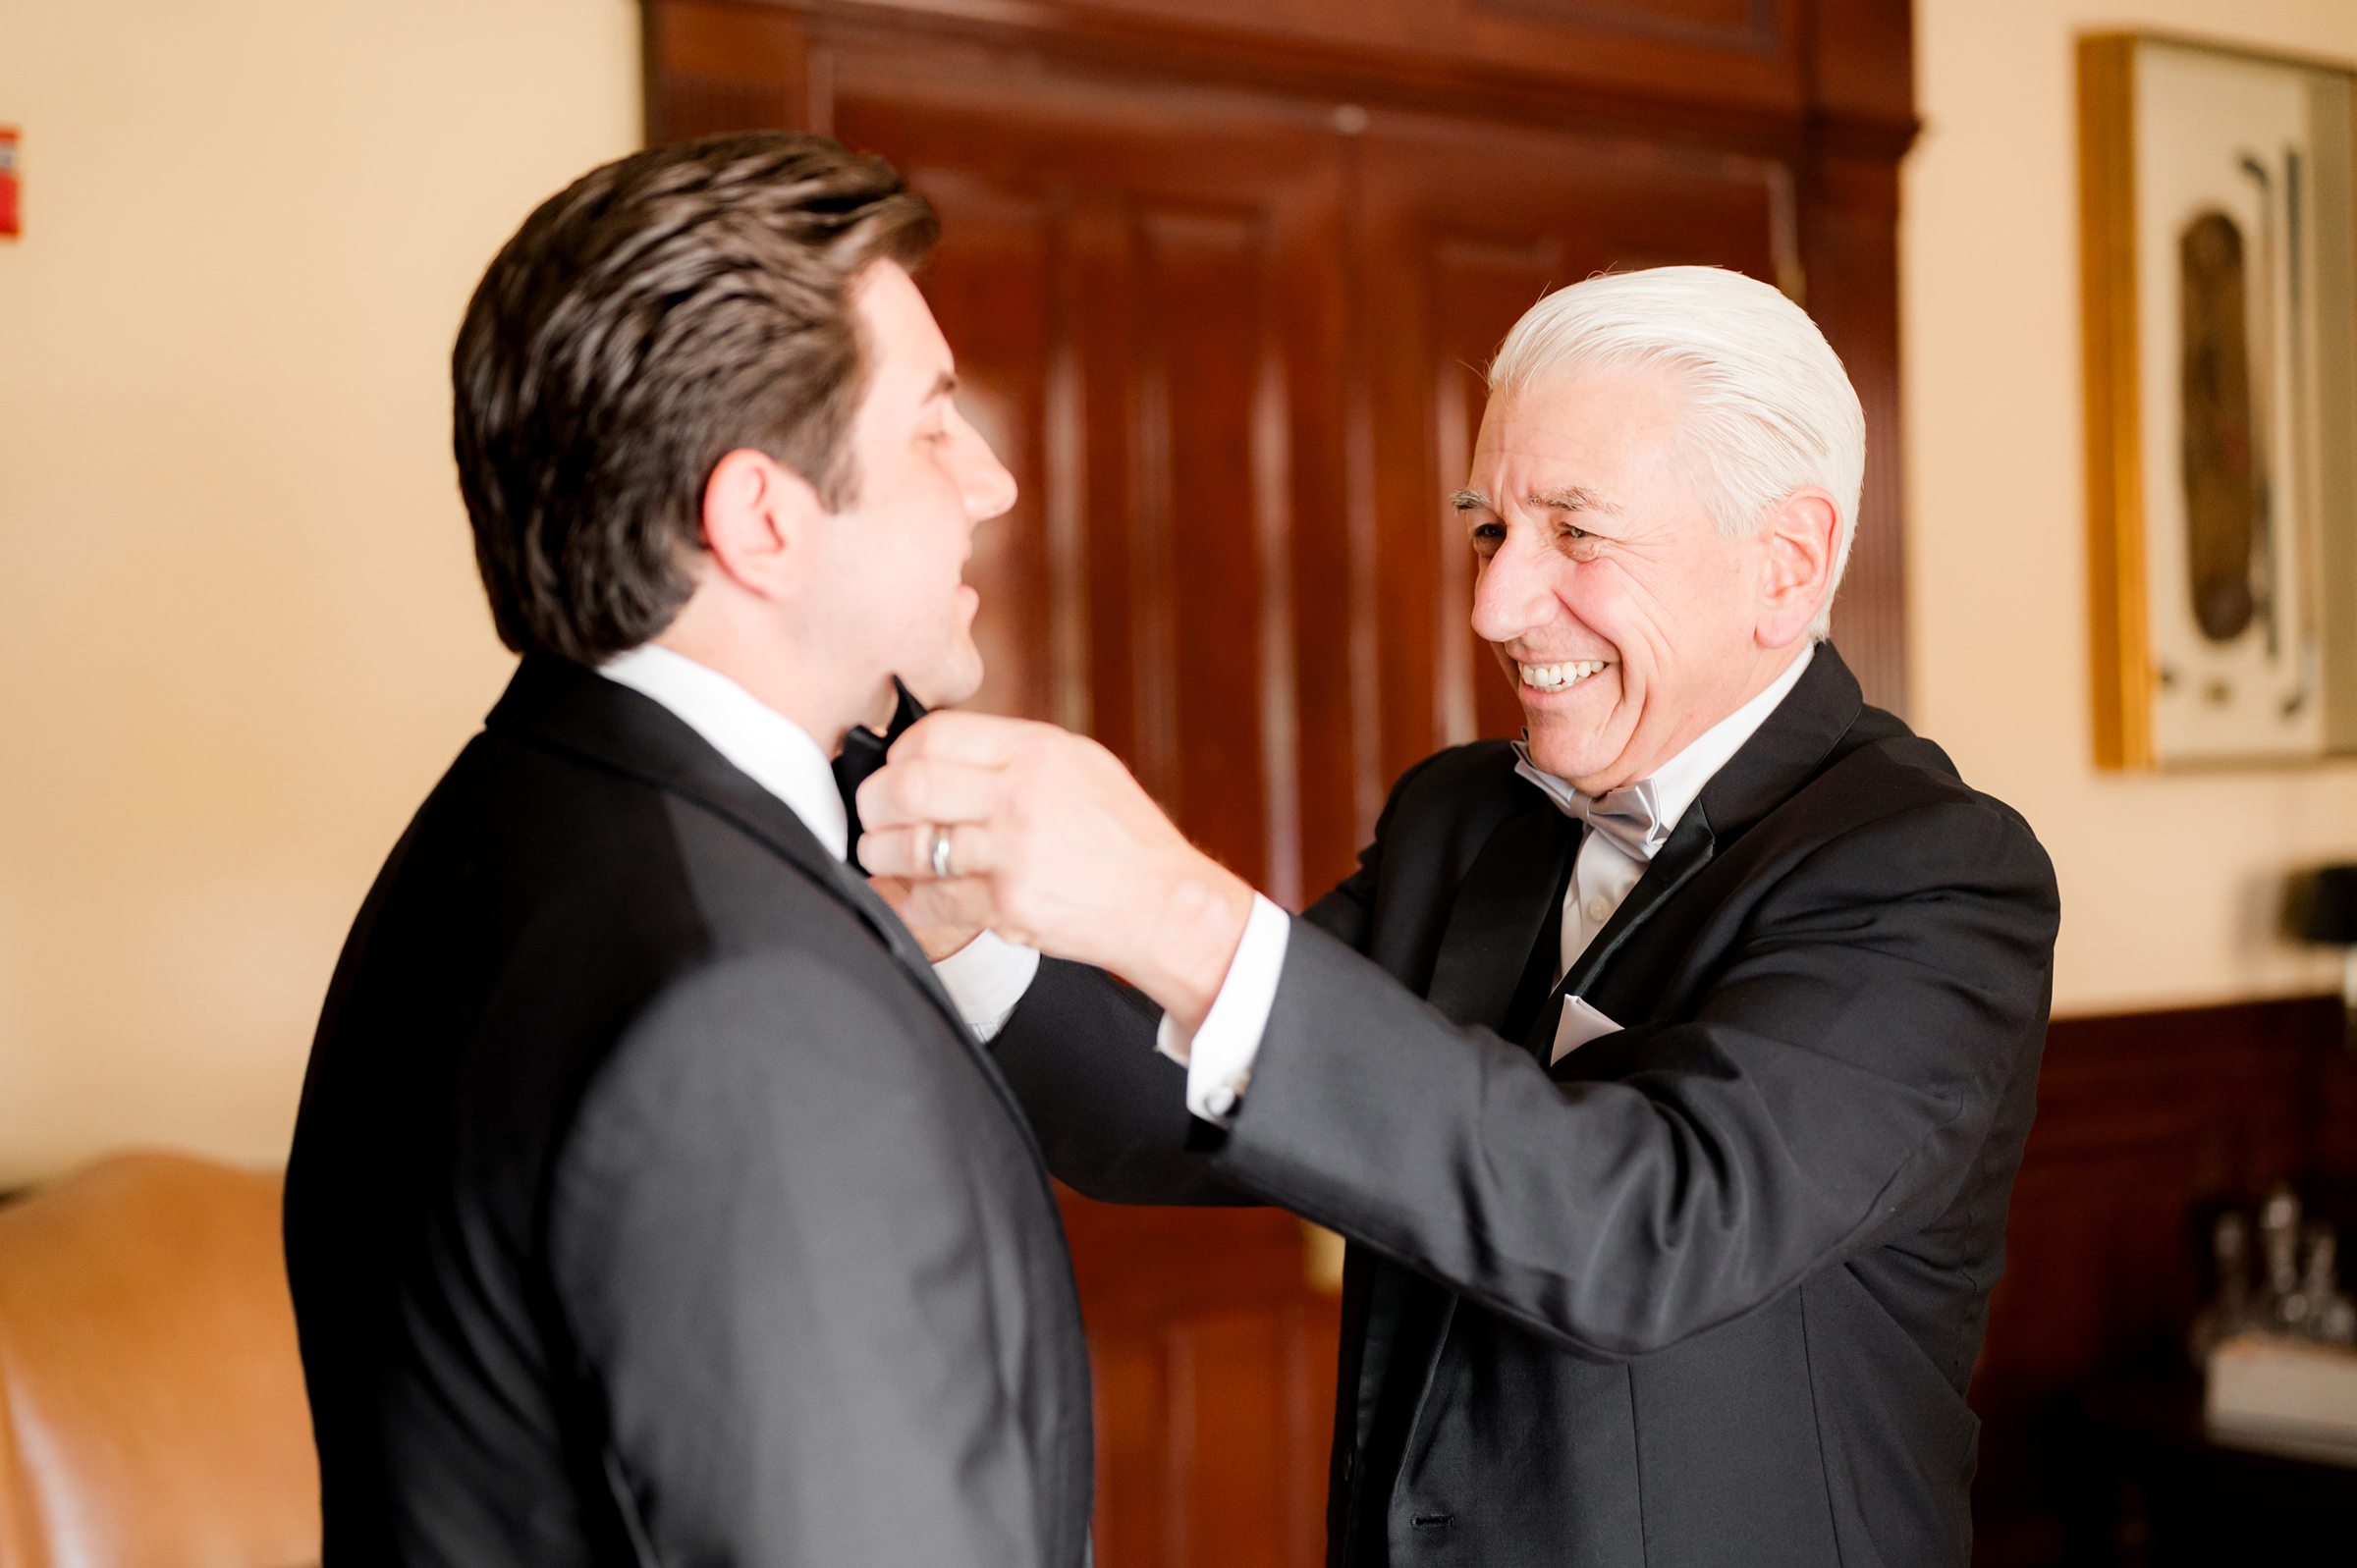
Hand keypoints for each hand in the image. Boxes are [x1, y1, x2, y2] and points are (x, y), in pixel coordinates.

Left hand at [854, 714, 1253, 1031]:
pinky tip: (915, 895)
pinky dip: (913, 900)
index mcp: (1035, 751)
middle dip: (873, 802)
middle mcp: (1019, 796)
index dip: (898, 753)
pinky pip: (933, 900)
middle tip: (871, 813)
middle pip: (907, 786)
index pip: (934, 735)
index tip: (893, 768)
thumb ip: (1014, 754)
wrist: (1164, 902)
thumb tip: (942, 751)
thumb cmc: (1123, 835)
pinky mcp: (1007, 905)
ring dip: (881, 854)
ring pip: (909, 847)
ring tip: (881, 855)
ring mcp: (1011, 853)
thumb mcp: (1080, 765)